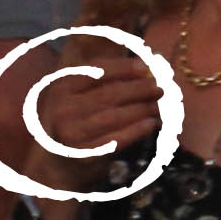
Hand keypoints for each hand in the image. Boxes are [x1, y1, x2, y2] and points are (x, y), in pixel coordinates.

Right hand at [22, 38, 168, 183]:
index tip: (146, 67)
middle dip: (140, 89)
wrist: (61, 155)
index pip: (97, 71)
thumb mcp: (84, 90)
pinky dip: (138, 130)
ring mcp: (71, 133)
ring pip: (116, 116)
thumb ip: (110, 75)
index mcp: (63, 87)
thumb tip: (148, 65)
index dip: (124, 68)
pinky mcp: (83, 154)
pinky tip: (152, 123)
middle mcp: (63, 109)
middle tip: (159, 88)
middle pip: (111, 94)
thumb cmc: (80, 114)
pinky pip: (117, 139)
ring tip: (157, 105)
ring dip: (143, 109)